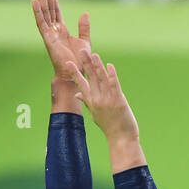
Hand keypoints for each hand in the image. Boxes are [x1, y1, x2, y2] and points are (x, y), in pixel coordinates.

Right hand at [33, 0, 90, 81]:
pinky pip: (41, 24)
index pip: (56, 10)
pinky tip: (34, 2)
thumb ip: (83, 27)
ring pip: (44, 14)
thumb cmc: (80, 61)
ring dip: (40, 0)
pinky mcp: (48, 39)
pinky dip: (38, 13)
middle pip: (49, 9)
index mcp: (62, 30)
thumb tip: (85, 13)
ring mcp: (50, 34)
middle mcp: (54, 30)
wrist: (76, 73)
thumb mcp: (84, 41)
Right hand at [69, 48, 144, 170]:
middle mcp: (97, 99)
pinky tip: (110, 65)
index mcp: (91, 102)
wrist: (121, 138)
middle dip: (86, 63)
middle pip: (90, 78)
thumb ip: (86, 101)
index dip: (75, 73)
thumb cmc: (109, 126)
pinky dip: (112, 75)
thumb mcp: (95, 114)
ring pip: (101, 79)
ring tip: (94, 54)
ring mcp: (107, 100)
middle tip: (81, 51)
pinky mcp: (118, 101)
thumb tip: (77, 94)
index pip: (81, 84)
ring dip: (98, 66)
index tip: (68, 63)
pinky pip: (114, 85)